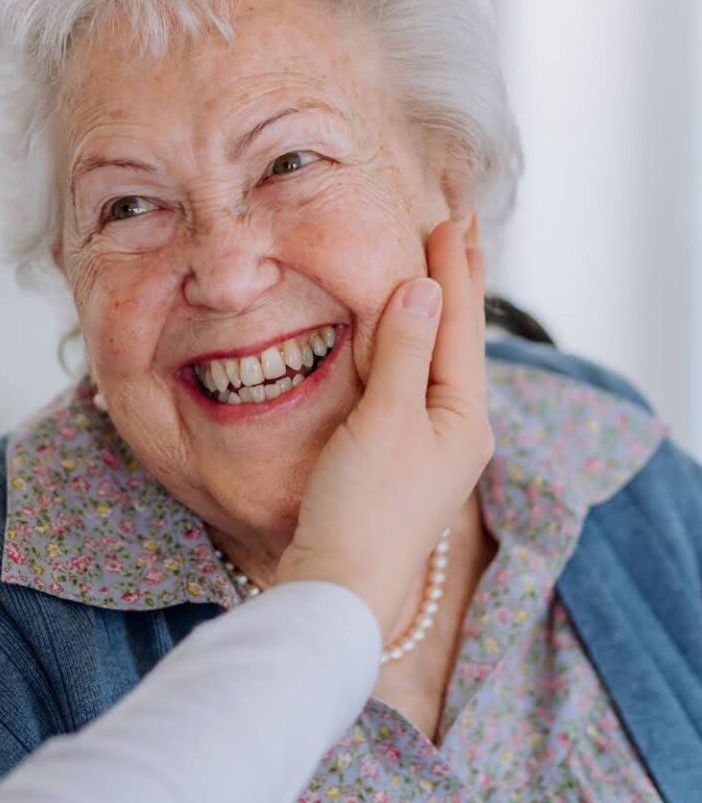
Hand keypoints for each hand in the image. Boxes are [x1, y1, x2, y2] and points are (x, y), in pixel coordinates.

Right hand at [276, 218, 493, 640]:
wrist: (338, 583)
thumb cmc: (364, 506)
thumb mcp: (387, 420)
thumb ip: (405, 352)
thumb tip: (422, 287)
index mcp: (464, 416)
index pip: (459, 324)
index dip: (454, 270)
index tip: (450, 219)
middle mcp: (454, 426)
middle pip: (456, 336)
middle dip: (457, 281)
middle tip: (461, 225)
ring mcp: (426, 440)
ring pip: (432, 356)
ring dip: (433, 306)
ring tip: (436, 264)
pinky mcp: (394, 451)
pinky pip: (408, 379)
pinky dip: (407, 343)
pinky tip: (401, 330)